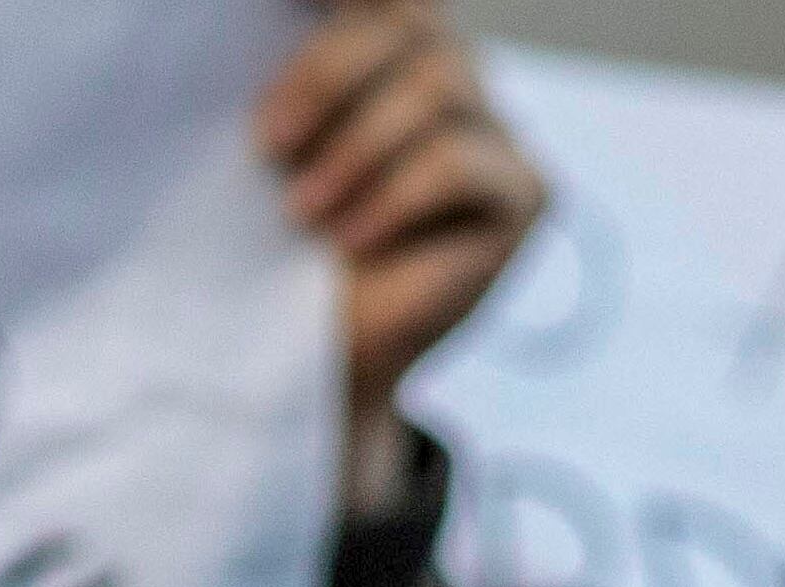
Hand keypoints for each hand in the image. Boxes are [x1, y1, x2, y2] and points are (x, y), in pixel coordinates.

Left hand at [257, 0, 545, 507]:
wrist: (326, 353)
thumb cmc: (281, 242)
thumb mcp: (272, 145)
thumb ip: (288, 78)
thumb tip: (260, 42)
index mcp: (383, 37)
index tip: (282, 2)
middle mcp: (448, 65)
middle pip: (409, 21)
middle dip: (327, 75)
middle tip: (265, 144)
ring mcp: (494, 125)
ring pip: (436, 85)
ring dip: (357, 148)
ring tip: (301, 212)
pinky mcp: (525, 190)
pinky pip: (457, 163)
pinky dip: (393, 198)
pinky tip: (350, 241)